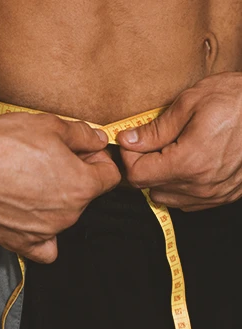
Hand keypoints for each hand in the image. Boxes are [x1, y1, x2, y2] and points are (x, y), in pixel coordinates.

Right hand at [0, 112, 120, 262]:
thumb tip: (98, 140)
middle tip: (51, 160)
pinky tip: (35, 219)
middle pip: (86, 194)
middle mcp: (69, 214)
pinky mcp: (21, 242)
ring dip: (57, 199)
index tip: (84, 152)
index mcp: (82, 186)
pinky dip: (44, 235)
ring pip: (65, 215)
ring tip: (32, 181)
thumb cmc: (4, 145)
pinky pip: (44, 247)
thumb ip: (82, 135)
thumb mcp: (50, 126)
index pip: (110, 175)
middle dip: (76, 175)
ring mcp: (46, 231)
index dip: (99, 159)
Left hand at [117, 72, 241, 210]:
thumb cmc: (236, 99)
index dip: (128, 157)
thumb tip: (128, 141)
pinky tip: (185, 164)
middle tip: (150, 142)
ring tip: (169, 152)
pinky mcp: (223, 195)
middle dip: (142, 164)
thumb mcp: (189, 103)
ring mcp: (214, 193)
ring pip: (165, 195)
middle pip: (149, 186)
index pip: (137, 175)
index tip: (132, 141)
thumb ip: (154, 129)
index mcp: (189, 161)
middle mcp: (201, 184)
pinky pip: (185, 200)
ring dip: (159, 176)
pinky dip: (177, 185)